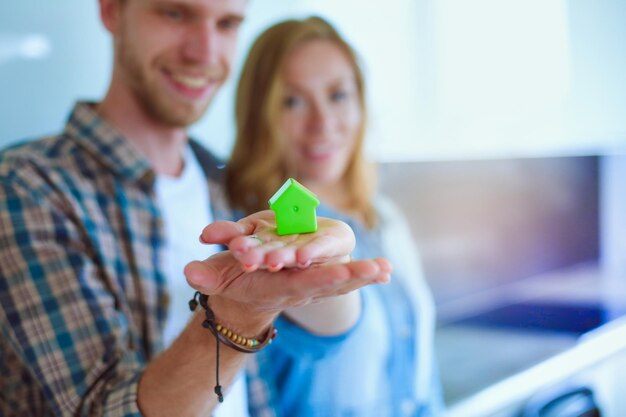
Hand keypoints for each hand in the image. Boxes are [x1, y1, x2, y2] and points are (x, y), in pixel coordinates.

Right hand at [186, 211, 390, 331]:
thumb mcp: (216, 279)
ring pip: (341, 281)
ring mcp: (311, 286)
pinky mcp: (318, 280)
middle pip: (329, 283)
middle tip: (378, 270)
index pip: (302, 283)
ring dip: (365, 276)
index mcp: (277, 286)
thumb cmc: (232, 283)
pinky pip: (344, 279)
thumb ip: (204, 276)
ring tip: (387, 269)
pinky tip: (387, 269)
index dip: (321, 277)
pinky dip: (365, 276)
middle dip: (353, 277)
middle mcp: (298, 288)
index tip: (344, 272)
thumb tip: (189, 272)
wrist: (247, 296)